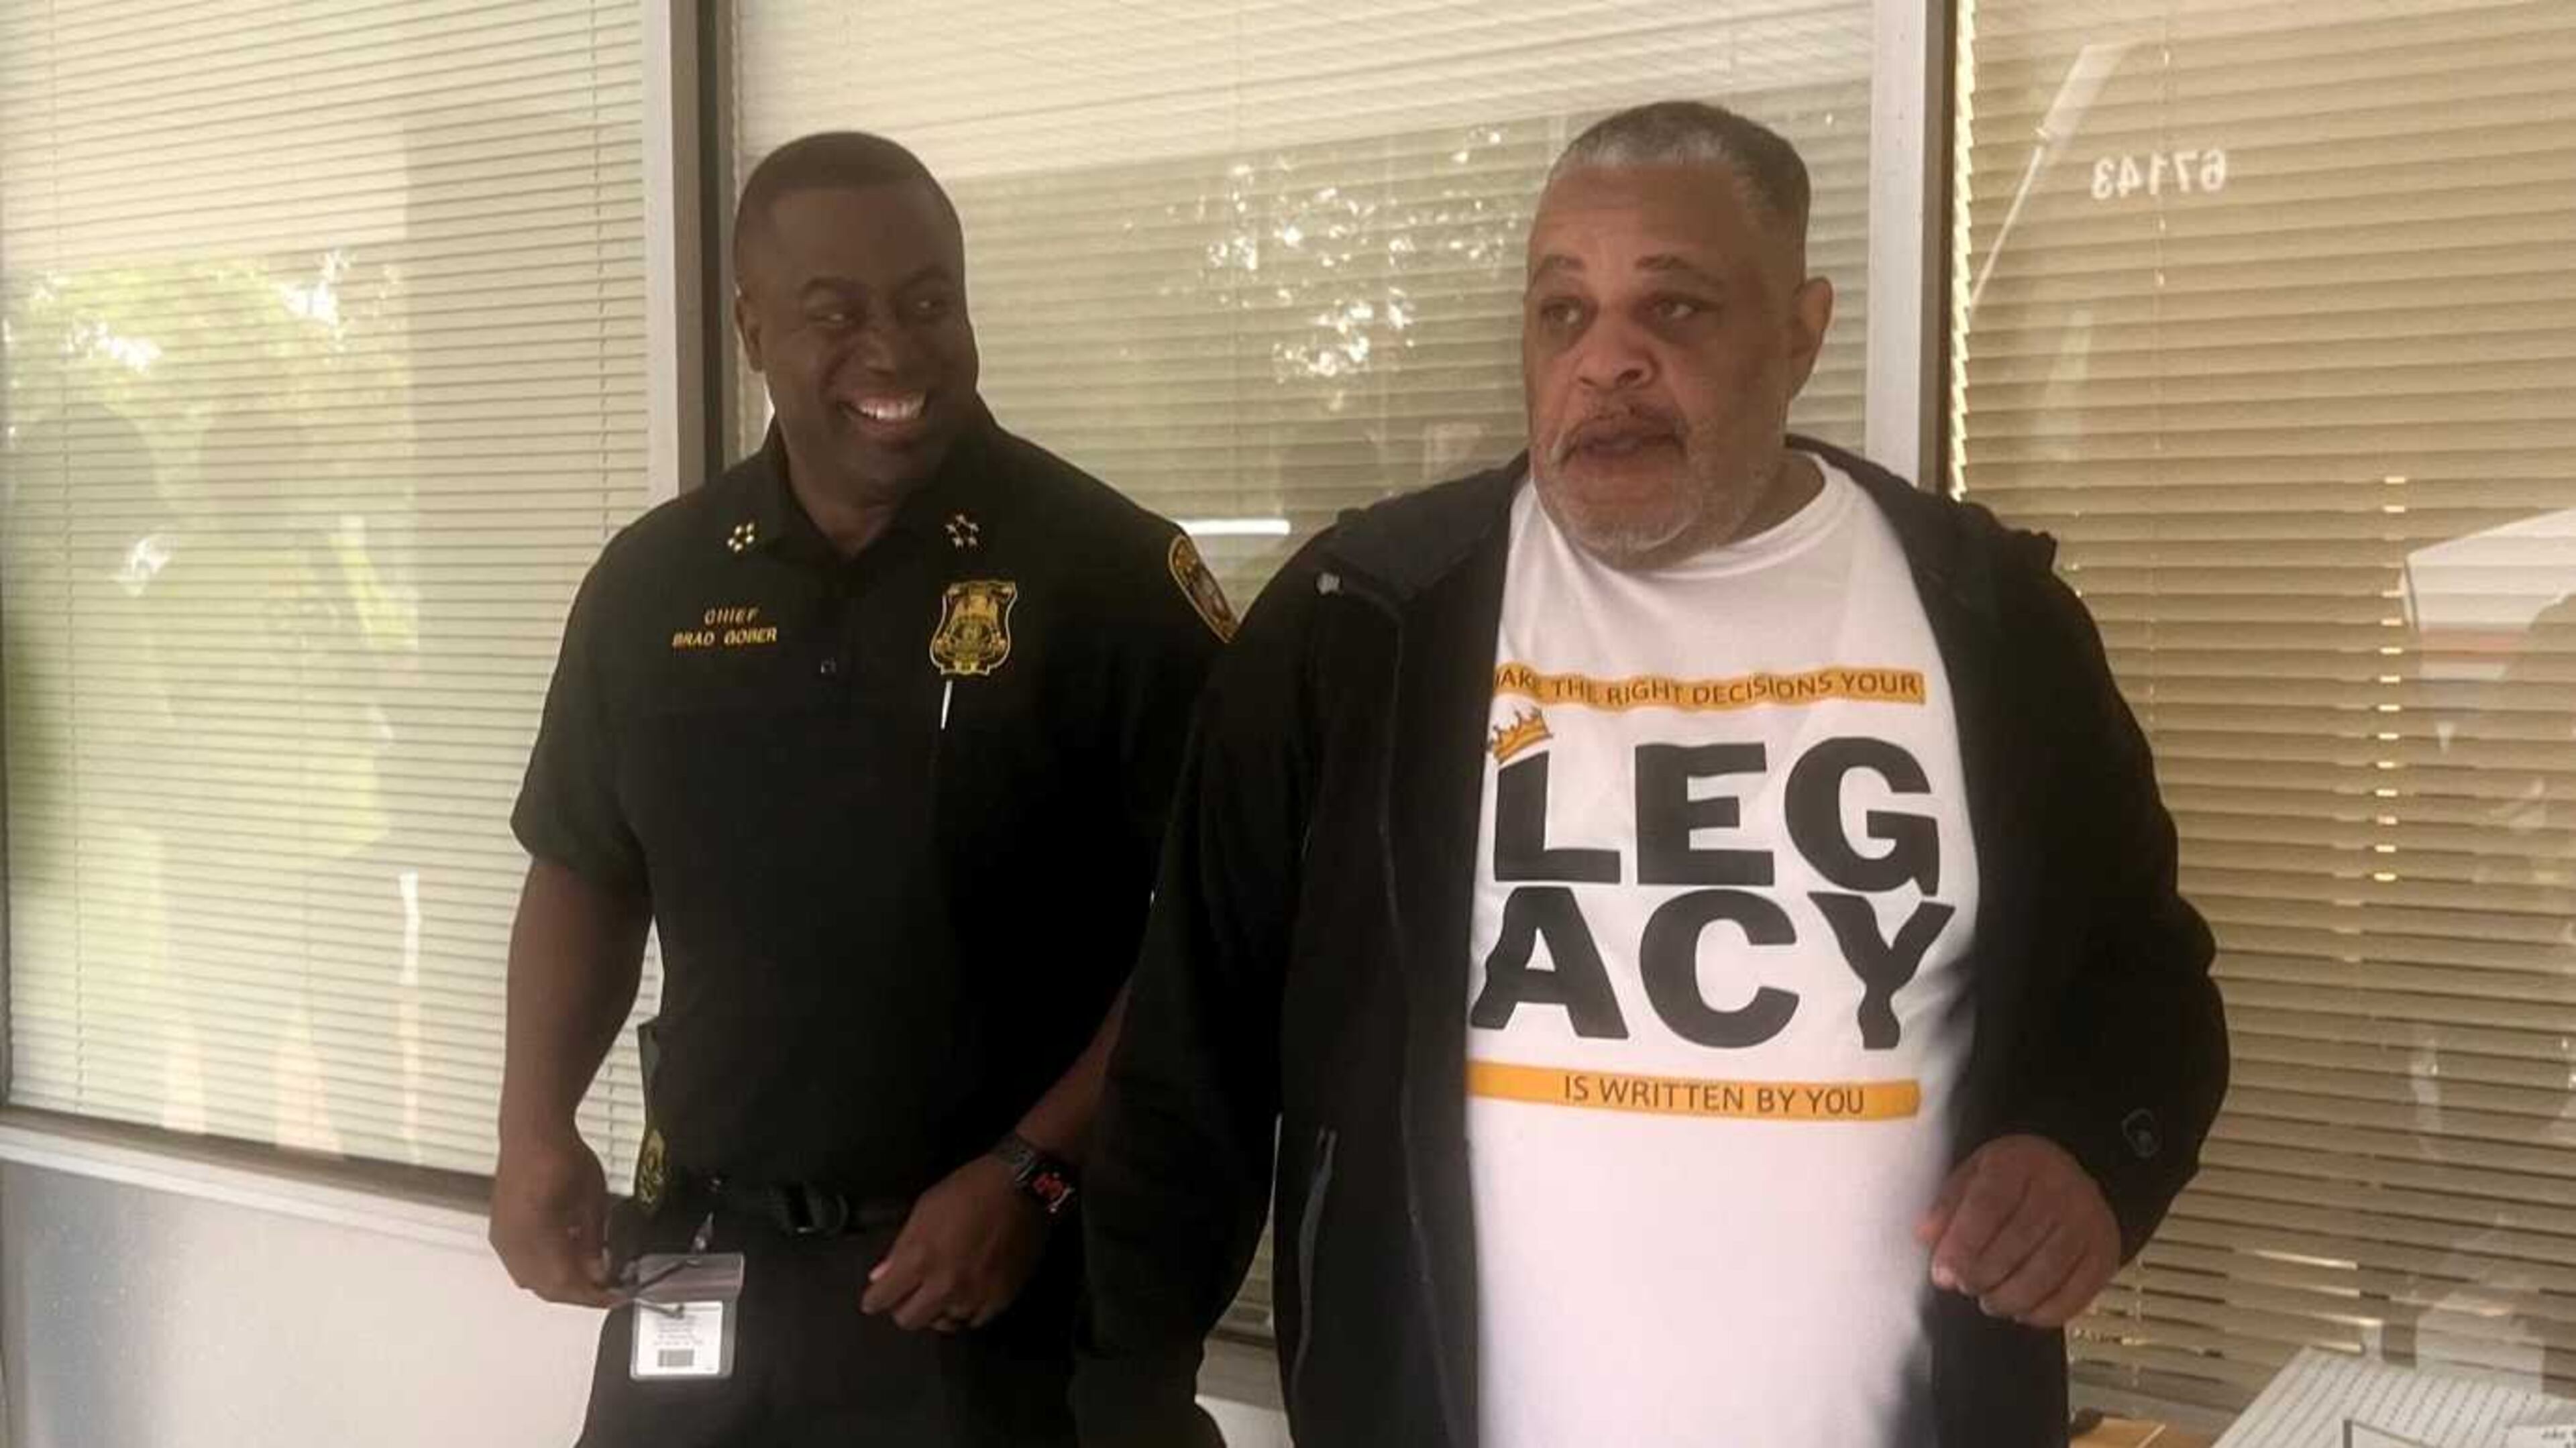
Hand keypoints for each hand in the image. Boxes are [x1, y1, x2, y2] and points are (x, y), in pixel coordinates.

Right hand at [490, 1128, 617, 1307]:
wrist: (533, 1133)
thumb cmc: (565, 1157)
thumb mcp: (591, 1199)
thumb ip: (593, 1241)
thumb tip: (598, 1273)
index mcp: (537, 1233)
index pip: (564, 1282)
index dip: (591, 1296)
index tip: (616, 1296)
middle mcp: (512, 1242)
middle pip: (544, 1287)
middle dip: (576, 1293)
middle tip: (606, 1288)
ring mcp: (502, 1238)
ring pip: (529, 1280)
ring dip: (559, 1284)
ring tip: (590, 1275)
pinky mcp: (499, 1232)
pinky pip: (519, 1266)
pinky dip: (543, 1271)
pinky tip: (566, 1258)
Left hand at [862, 1154, 1048, 1333]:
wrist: (1022, 1187)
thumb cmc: (969, 1190)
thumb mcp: (925, 1209)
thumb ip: (900, 1248)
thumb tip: (880, 1276)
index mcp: (920, 1259)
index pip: (882, 1298)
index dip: (875, 1298)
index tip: (875, 1296)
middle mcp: (945, 1284)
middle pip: (909, 1320)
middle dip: (903, 1308)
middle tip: (909, 1294)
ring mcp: (975, 1295)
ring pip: (943, 1323)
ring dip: (938, 1309)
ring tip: (942, 1291)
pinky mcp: (1000, 1298)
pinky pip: (974, 1320)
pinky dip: (967, 1310)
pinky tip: (967, 1294)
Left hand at [1916, 1134, 2120, 1329]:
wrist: (2077, 1175)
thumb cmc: (2015, 1179)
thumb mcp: (1975, 1174)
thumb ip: (1949, 1204)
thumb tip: (1927, 1237)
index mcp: (2019, 1163)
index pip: (1988, 1206)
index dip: (1962, 1246)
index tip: (1943, 1274)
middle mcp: (2059, 1189)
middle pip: (2016, 1243)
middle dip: (1981, 1275)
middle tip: (1965, 1286)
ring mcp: (2087, 1222)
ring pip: (2045, 1273)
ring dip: (2009, 1297)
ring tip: (1990, 1301)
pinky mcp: (2104, 1254)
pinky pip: (2075, 1294)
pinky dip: (2044, 1312)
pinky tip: (2022, 1310)